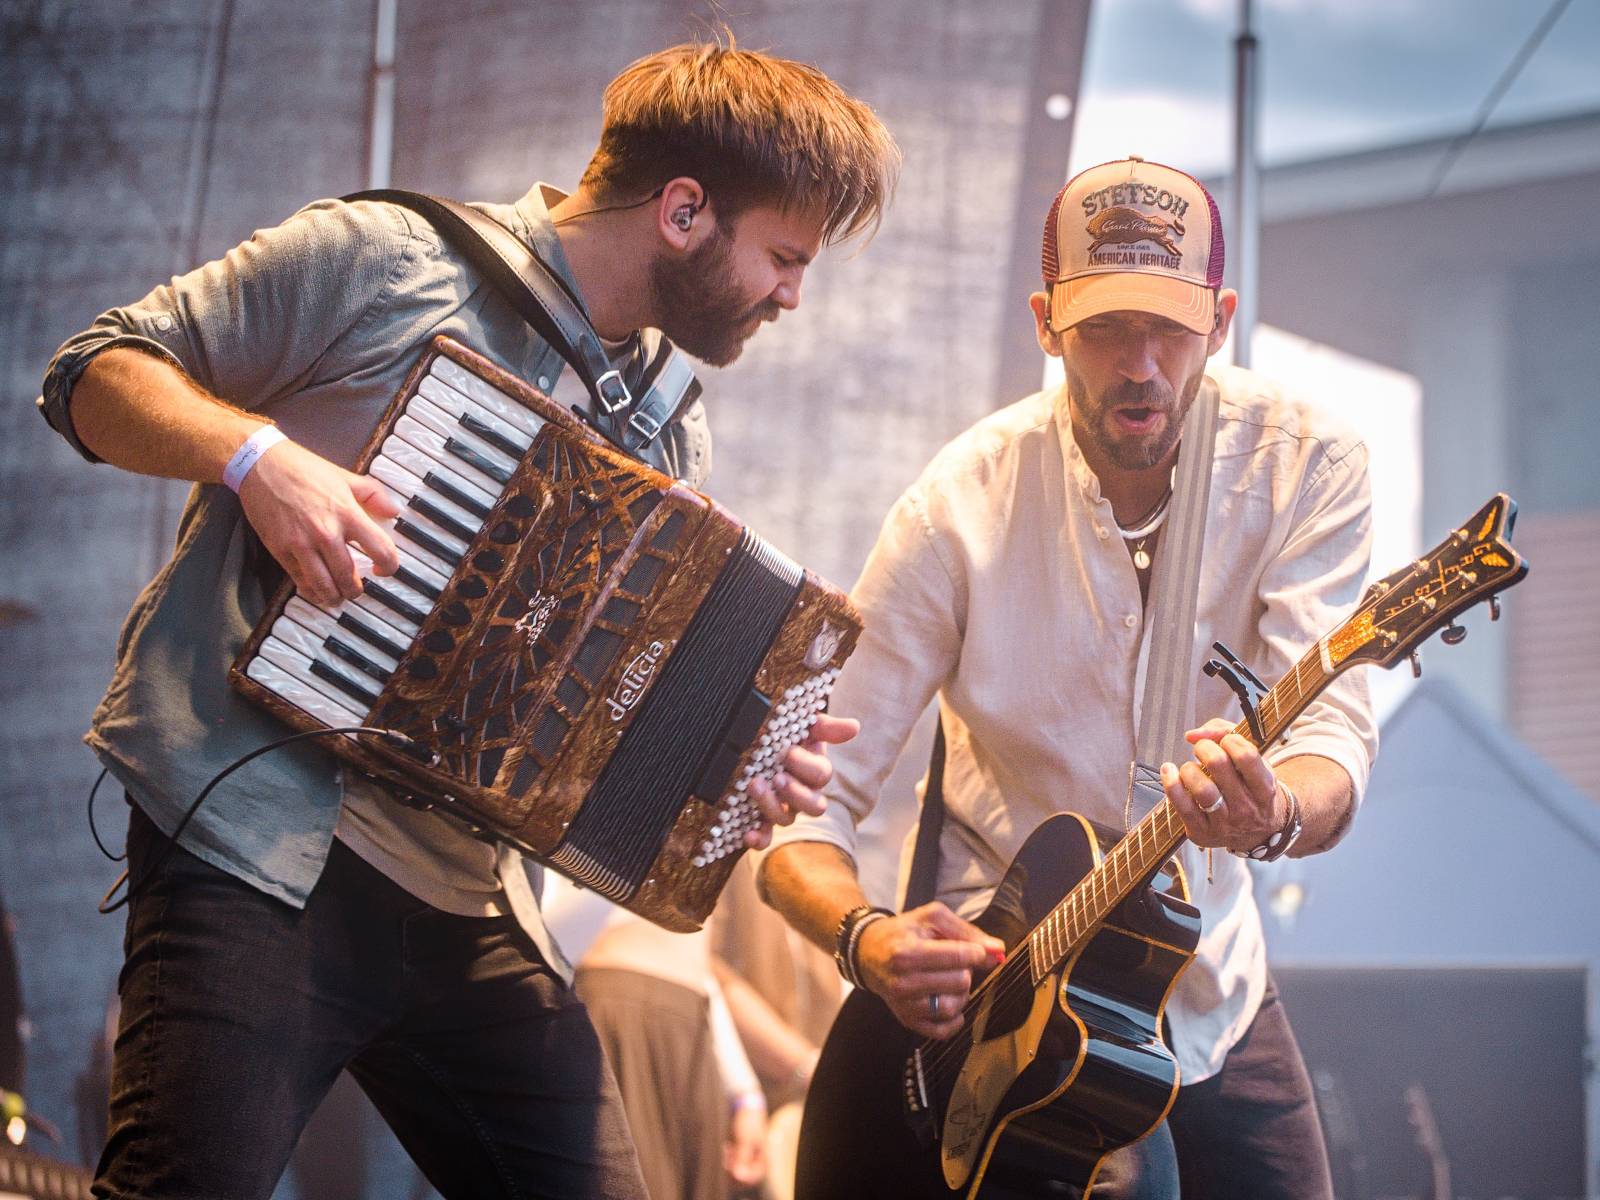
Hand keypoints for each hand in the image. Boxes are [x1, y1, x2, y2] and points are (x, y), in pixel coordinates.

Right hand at [237, 436, 400, 606]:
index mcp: (348, 513)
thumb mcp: (345, 477)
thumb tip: (393, 511)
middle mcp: (326, 532)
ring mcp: (302, 543)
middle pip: (349, 578)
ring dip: (334, 597)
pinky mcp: (280, 550)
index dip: (389, 566)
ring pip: (324, 586)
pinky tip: (315, 590)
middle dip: (356, 590)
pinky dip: (310, 590)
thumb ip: (372, 495)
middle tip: (356, 589)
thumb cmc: (303, 470)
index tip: (385, 570)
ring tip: (338, 597)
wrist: (260, 465)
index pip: (381, 550)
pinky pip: (299, 580)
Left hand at [724, 1096, 767, 1187]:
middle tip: (726, 1161)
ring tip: (725, 1151)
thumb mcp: (744, 1140)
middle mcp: (756, 1158)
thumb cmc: (747, 1121)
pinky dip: (728, 1157)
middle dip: (734, 1169)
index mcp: (763, 1156)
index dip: (742, 1177)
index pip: (753, 1177)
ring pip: (737, 1168)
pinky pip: (733, 1160)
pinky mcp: (740, 1149)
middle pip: (744, 1174)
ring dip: (730, 1163)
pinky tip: (725, 1147)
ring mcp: (748, 1154)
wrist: (743, 1104)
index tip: (732, 1170)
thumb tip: (738, 1175)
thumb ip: (742, 1158)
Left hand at [743, 714, 859, 848]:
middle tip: (778, 776)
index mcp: (813, 770)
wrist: (753, 745)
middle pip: (814, 806)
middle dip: (796, 792)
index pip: (821, 775)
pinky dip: (759, 838)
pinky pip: (765, 837)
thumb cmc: (782, 734)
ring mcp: (784, 809)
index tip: (788, 752)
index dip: (806, 766)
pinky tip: (749, 834)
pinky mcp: (762, 821)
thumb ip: (825, 727)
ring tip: (755, 785)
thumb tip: (854, 727)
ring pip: (787, 819)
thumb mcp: (803, 725)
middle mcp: (802, 793)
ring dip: (772, 805)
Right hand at [855, 903, 1005, 1039]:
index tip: (976, 950)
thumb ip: (967, 932)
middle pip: (960, 981)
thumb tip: (997, 950)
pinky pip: (942, 1031)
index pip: (959, 956)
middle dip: (965, 970)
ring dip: (962, 993)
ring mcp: (904, 1004)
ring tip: (952, 980)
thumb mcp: (931, 918)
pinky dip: (954, 1020)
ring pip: (953, 1007)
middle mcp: (903, 982)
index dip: (976, 952)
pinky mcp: (907, 1020)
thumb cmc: (903, 932)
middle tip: (955, 963)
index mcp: (907, 952)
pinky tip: (950, 1001)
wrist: (868, 952)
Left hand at [1161, 717, 1284, 851]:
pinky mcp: (1202, 833)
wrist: (1258, 834)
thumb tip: (1193, 735)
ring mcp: (1225, 823)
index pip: (1246, 756)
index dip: (1229, 739)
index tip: (1225, 741)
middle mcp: (1247, 808)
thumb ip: (1225, 734)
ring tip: (1191, 767)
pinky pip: (1181, 806)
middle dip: (1204, 748)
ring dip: (1189, 768)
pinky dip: (1171, 783)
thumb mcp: (1253, 761)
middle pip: (1218, 765)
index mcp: (1265, 788)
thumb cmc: (1250, 787)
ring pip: (1201, 787)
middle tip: (1202, 749)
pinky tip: (1169, 771)